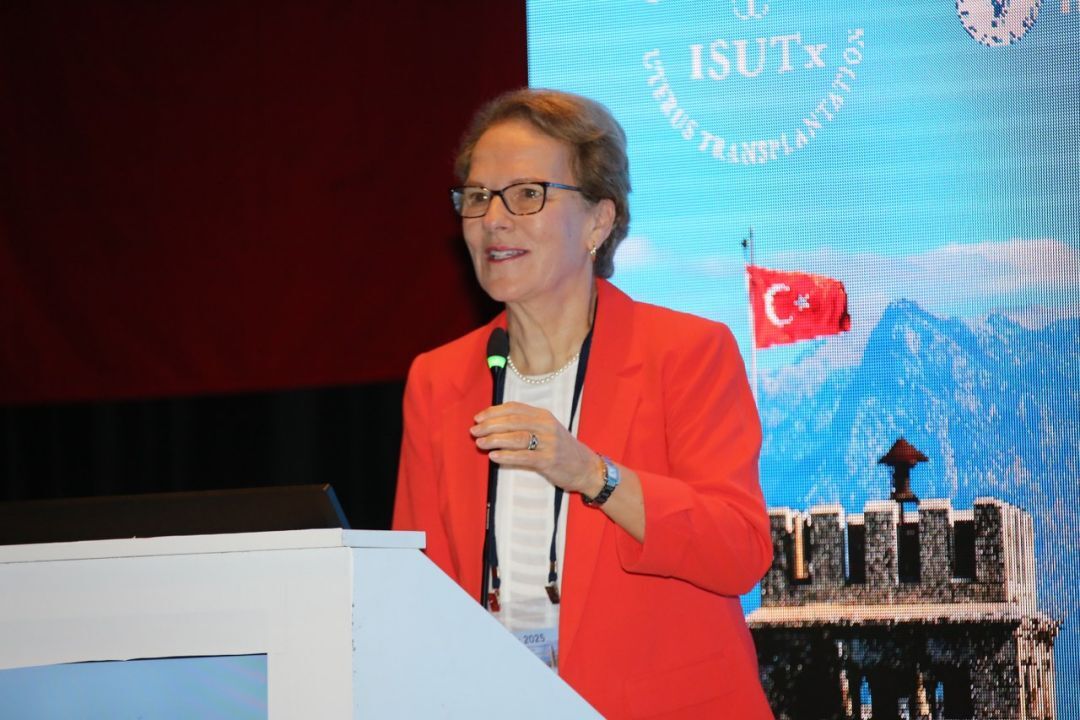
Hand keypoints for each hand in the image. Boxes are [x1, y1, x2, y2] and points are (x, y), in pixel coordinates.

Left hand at [470, 401, 602, 495]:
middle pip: (512, 421)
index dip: (493, 411)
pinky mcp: (548, 460)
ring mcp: (548, 443)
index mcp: (543, 415)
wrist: (585, 467)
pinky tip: (493, 456)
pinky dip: (506, 456)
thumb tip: (493, 423)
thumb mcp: (546, 430)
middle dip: (490, 425)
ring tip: (480, 443)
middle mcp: (546, 426)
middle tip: (474, 431)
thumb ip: (525, 424)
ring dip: (495, 439)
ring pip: (516, 437)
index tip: (478, 418)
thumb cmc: (560, 448)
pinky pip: (523, 457)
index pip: (514, 408)